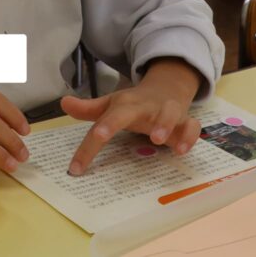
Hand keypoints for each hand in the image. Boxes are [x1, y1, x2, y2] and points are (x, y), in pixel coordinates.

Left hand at [61, 58, 201, 175]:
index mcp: (123, 106)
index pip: (102, 122)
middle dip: (115, 121)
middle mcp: (144, 107)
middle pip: (130, 111)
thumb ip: (88, 109)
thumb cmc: (134, 104)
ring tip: (158, 139)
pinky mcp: (185, 121)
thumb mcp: (111, 105)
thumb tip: (63, 103)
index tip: (76, 168)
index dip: (88, 145)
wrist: (167, 88)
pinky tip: (182, 150)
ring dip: (163, 124)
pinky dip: (189, 136)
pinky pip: (192, 127)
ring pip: (168, 113)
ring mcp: (166, 112)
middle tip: (102, 134)